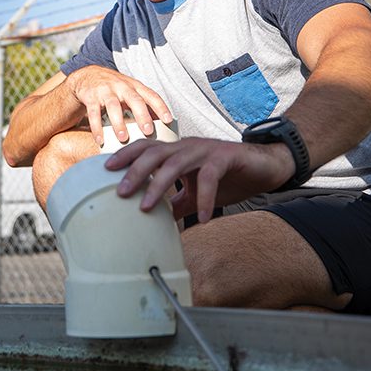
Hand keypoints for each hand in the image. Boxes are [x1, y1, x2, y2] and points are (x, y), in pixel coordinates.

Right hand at [64, 66, 172, 146]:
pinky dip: (97, 128)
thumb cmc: (114, 89)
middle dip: (142, 115)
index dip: (161, 107)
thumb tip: (163, 125)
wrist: (87, 76)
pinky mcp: (90, 97)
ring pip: (113, 106)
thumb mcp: (130, 92)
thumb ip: (144, 106)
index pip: (151, 95)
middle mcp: (121, 86)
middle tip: (148, 131)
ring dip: (119, 123)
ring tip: (123, 138)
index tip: (168, 120)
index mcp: (135, 86)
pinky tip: (100, 140)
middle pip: (134, 100)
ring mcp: (105, 90)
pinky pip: (93, 113)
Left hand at [106, 137, 294, 222]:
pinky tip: (202, 218)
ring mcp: (206, 150)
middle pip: (154, 153)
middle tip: (120, 192)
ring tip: (147, 207)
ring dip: (159, 185)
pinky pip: (209, 177)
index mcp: (177, 151)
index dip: (126, 156)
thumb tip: (155, 223)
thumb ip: (176, 204)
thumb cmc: (228, 177)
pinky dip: (203, 198)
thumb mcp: (195, 193)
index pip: (145, 148)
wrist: (266, 166)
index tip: (105, 170)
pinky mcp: (226, 157)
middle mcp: (187, 146)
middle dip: (135, 172)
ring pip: (176, 163)